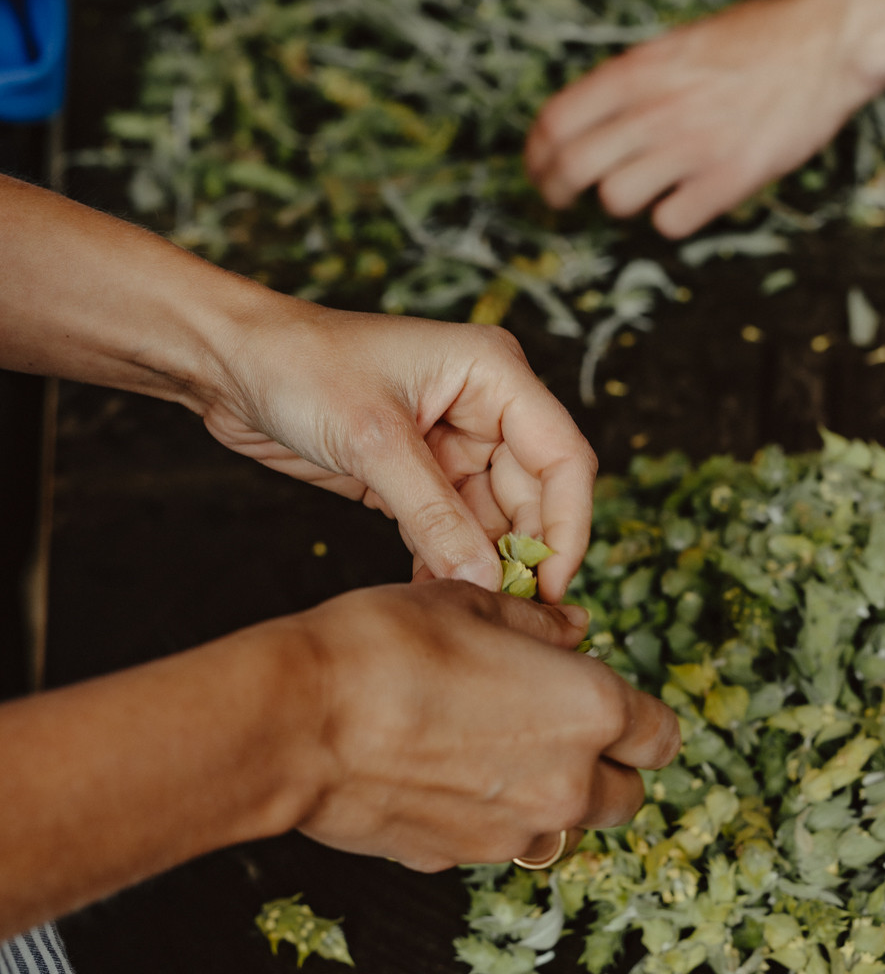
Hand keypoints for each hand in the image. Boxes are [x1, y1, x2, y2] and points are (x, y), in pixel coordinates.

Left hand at [201, 307, 595, 601]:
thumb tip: (486, 579)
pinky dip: (445, 562)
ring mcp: (452, 443)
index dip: (567, 527)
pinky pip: (451, 529)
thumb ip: (434, 515)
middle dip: (522, 553)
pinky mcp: (417, 474)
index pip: (564, 459)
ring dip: (481, 564)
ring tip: (462, 605)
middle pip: (535, 497)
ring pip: (494, 521)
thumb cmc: (299, 366)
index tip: (551, 585)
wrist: (229, 363)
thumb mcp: (372, 442)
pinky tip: (431, 594)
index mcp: (495, 374)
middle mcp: (486, 407)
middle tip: (506, 609)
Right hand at [293, 581, 680, 870]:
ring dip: (546, 799)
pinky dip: (485, 818)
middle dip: (605, 769)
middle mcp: (567, 785)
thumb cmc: (386, 646)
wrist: (300, 719)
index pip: (661, 737)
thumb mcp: (472, 606)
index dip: (641, 720)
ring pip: (562, 829)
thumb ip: (539, 627)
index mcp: (590, 713)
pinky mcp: (457, 860)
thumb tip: (576, 632)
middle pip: (626, 798)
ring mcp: (512, 833)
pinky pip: (495, 841)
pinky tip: (438, 776)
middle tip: (555, 729)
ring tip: (488, 752)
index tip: (614, 705)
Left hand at [526, 0, 876, 238]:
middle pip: (573, 167)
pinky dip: (673, 217)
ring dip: (623, 199)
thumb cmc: (758, 39)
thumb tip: (596, 115)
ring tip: (646, 186)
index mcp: (638, 71)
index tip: (536, 168)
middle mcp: (656, 110)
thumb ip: (635, 79)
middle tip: (559, 200)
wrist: (826, 44)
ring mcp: (690, 148)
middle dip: (555, 190)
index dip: (535, 153)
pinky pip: (670, 222)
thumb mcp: (680, 42)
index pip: (556, 121)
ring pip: (616, 199)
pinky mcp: (727, 181)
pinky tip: (689, 197)